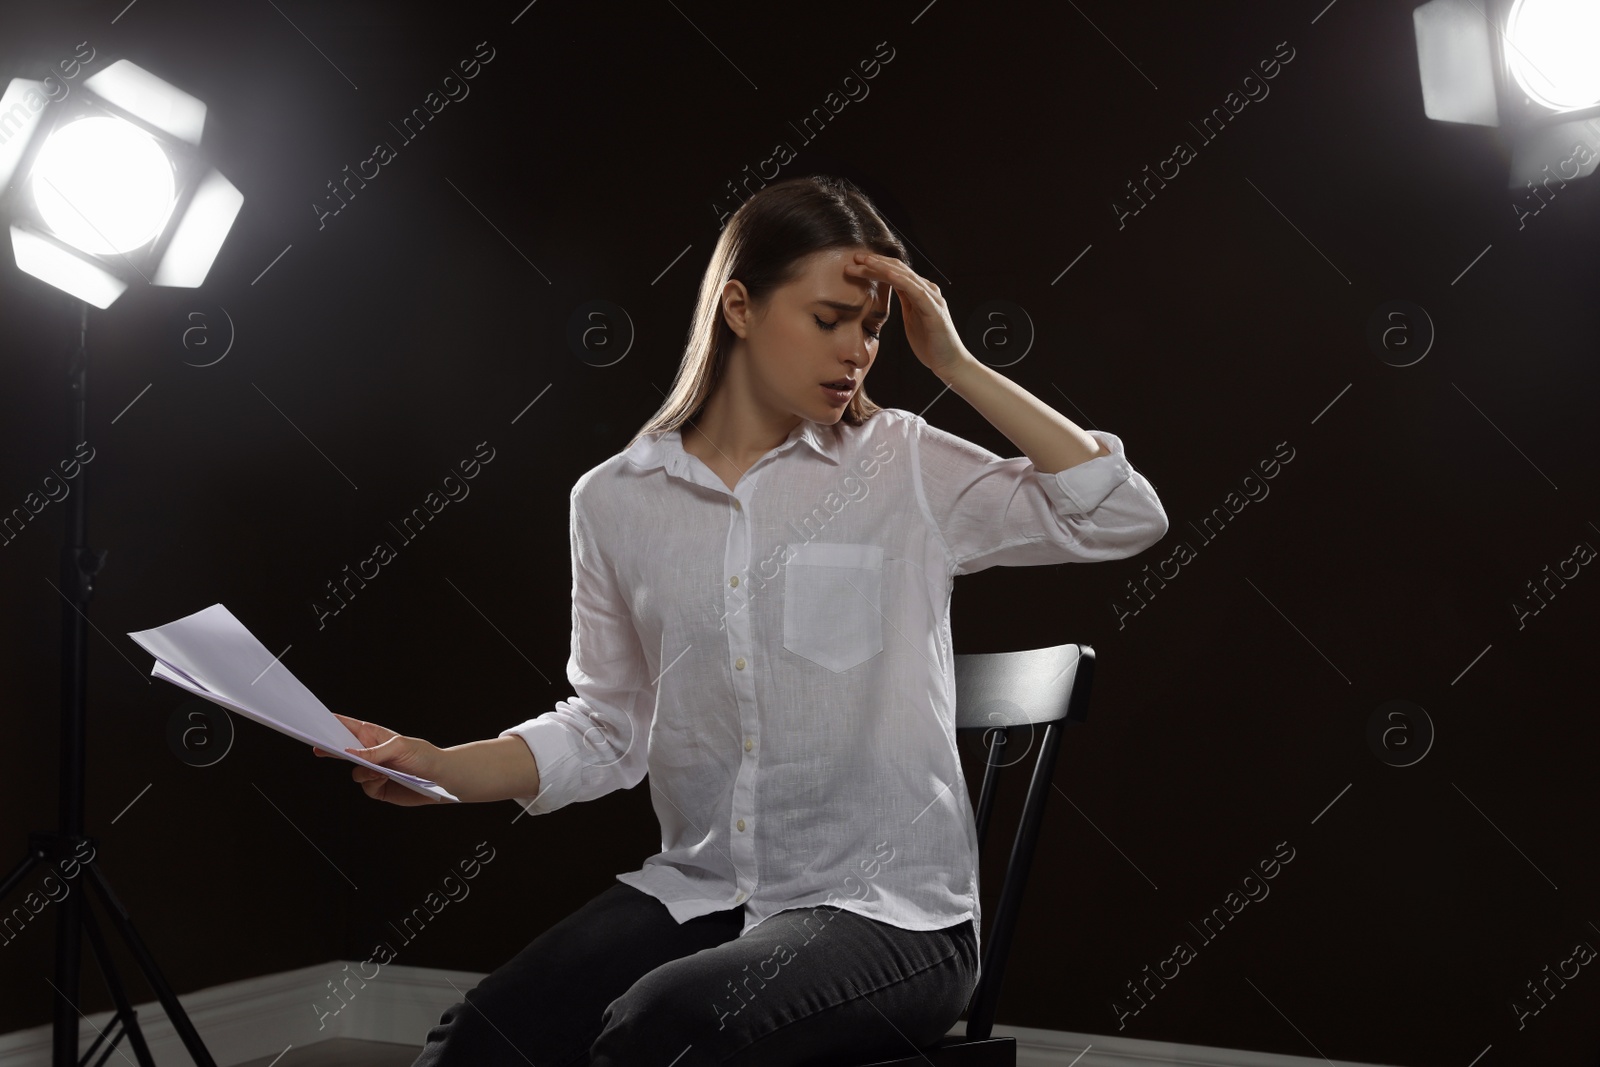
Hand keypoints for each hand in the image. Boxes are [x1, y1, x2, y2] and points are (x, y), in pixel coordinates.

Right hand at [313, 713, 449, 805]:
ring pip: (354, 771)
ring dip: (363, 772)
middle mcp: (371, 753)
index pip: (350, 727)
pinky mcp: (377, 787)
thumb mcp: (399, 747)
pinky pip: (365, 786)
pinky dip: (371, 784)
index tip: (318, 721)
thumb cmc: (423, 755)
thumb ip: (373, 751)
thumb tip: (348, 753)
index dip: (334, 723)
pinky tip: (384, 780)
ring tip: (379, 772)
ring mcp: (373, 770)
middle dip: (331, 749)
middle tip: (317, 748)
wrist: (439, 779)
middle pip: (344, 749)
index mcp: (375, 736)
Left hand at [843, 251, 976, 381]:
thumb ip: (905, 300)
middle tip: (855, 257)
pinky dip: (900, 279)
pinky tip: (887, 273)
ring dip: (882, 267)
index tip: (856, 263)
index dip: (876, 266)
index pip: (895, 272)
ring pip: (904, 275)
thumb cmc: (930, 342)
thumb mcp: (912, 316)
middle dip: (875, 262)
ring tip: (864, 261)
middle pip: (897, 269)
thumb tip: (891, 288)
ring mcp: (931, 298)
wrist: (949, 362)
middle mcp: (927, 290)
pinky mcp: (933, 309)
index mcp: (920, 292)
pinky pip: (914, 290)